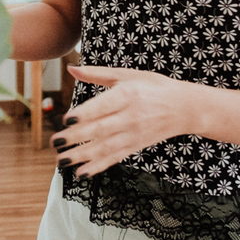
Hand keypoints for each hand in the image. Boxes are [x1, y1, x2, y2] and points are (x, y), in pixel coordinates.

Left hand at [50, 65, 187, 177]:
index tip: (67, 120)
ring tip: (62, 160)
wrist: (184, 108)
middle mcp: (131, 117)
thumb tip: (71, 68)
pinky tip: (81, 172)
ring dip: (82, 156)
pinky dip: (98, 166)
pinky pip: (114, 158)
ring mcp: (133, 134)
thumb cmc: (154, 87)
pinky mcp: (135, 147)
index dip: (85, 114)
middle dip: (76, 138)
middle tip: (55, 142)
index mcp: (128, 95)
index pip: (103, 106)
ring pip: (105, 147)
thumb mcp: (127, 75)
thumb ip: (97, 74)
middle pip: (100, 129)